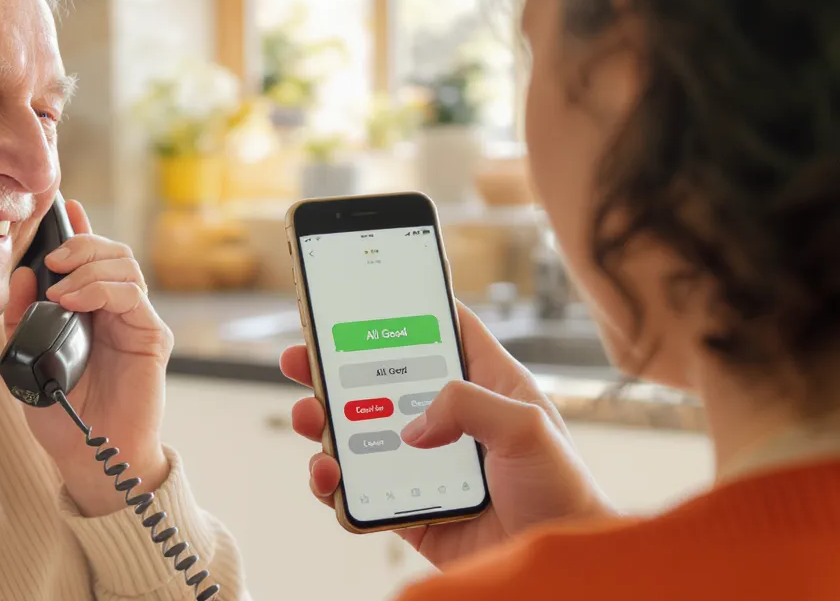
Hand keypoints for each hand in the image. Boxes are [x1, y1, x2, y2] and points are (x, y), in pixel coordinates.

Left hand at [4, 200, 171, 516]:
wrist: (92, 457)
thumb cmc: (64, 415)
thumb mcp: (27, 360)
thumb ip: (22, 318)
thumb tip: (21, 275)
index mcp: (90, 310)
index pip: (89, 258)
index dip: (80, 229)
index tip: (64, 206)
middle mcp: (117, 310)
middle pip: (111, 252)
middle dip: (81, 244)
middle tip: (52, 256)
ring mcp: (136, 321)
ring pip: (124, 266)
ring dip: (89, 265)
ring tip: (59, 286)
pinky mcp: (151, 337)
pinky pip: (133, 295)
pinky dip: (101, 288)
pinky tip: (72, 299)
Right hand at [283, 304, 613, 567]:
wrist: (559, 573)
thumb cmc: (565, 494)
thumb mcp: (529, 428)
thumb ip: (470, 406)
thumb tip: (413, 425)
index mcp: (488, 387)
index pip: (445, 332)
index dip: (408, 309)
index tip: (366, 295)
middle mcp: (452, 421)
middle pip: (384, 380)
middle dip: (338, 366)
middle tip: (302, 356)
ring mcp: (426, 465)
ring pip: (361, 434)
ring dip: (324, 422)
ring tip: (306, 415)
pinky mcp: (409, 508)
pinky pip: (359, 489)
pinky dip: (334, 481)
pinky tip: (327, 472)